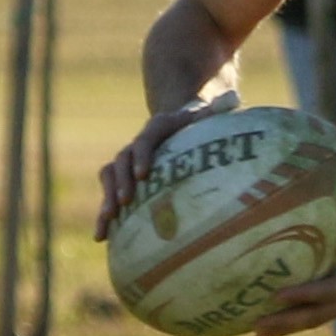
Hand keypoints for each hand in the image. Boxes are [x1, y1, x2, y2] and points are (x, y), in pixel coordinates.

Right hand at [94, 89, 238, 240]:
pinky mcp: (125, 177)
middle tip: (125, 201)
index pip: (147, 138)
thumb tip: (233, 99)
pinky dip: (105, 214)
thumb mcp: (212, 114)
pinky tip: (101, 237)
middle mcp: (139, 142)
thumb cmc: (203, 122)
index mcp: (160, 126)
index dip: (143, 155)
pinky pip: (109, 193)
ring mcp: (129, 160)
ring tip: (107, 221)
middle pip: (123, 159)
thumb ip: (219, 109)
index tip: (143, 175)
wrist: (183, 122)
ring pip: (110, 176)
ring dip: (107, 198)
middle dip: (121, 181)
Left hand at [250, 217, 335, 335]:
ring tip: (260, 334)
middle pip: (315, 316)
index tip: (275, 296)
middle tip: (254, 331)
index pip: (327, 291)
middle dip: (285, 324)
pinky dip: (302, 318)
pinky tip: (286, 318)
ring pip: (318, 319)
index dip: (301, 295)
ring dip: (289, 327)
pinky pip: (325, 313)